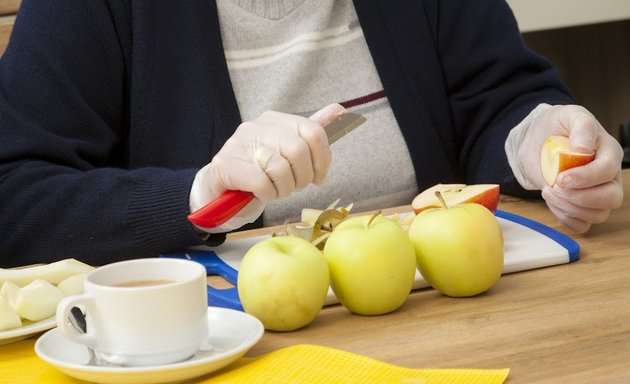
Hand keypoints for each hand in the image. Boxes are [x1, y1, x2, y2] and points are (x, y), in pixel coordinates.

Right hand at [190, 103, 345, 232]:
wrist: (219, 192)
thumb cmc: (258, 174)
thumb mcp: (287, 153)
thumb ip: (310, 134)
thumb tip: (340, 109)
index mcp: (275, 120)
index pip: (313, 132)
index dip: (323, 160)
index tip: (319, 178)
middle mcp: (256, 126)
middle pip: (299, 150)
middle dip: (303, 177)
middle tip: (294, 187)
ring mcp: (238, 144)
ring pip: (280, 167)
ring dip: (284, 189)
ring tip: (276, 191)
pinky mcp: (225, 166)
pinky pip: (261, 182)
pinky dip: (267, 195)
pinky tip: (261, 194)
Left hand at [506, 104, 623, 232]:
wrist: (537, 140)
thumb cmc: (557, 126)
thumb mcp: (569, 115)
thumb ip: (581, 127)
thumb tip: (584, 148)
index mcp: (609, 153)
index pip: (608, 171)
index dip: (585, 178)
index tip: (561, 177)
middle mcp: (608, 177)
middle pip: (611, 198)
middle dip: (579, 197)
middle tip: (555, 186)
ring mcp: (596, 194)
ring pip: (597, 214)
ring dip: (569, 207)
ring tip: (549, 190)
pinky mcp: (580, 207)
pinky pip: (581, 224)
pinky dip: (565, 217)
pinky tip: (553, 201)